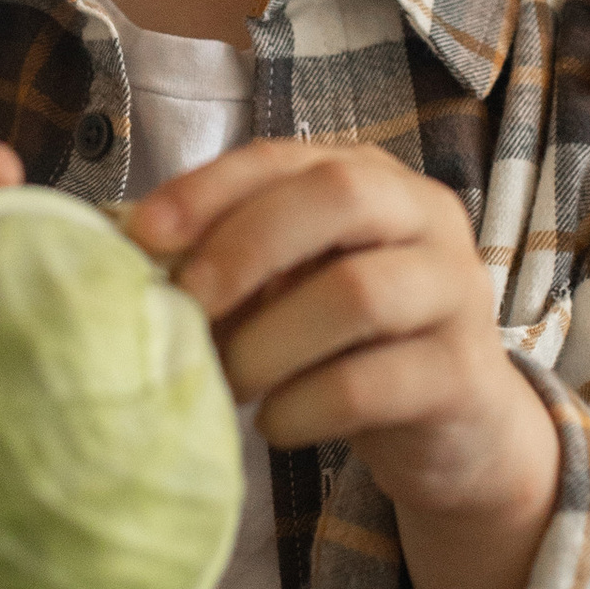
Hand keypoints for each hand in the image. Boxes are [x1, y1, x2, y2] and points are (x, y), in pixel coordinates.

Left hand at [127, 140, 561, 588]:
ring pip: (358, 293)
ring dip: (270, 342)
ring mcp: (455, 293)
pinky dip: (305, 407)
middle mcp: (424, 218)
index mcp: (371, 179)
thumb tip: (126, 262)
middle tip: (188, 309)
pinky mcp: (463, 375)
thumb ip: (233, 263)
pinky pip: (373, 383)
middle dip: (244, 249)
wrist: (462, 429)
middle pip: (337, 198)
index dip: (208, 190)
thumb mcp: (297, 287)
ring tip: (230, 382)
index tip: (143, 236)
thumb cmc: (353, 345)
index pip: (283, 159)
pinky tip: (275, 425)